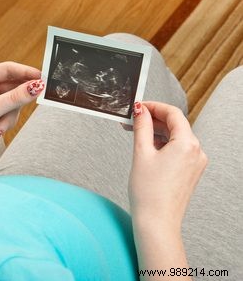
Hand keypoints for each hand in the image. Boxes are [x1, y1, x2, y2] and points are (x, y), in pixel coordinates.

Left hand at [0, 62, 43, 169]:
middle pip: (13, 87)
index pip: (7, 69)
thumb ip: (15, 98)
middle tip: (22, 108)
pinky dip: (5, 124)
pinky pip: (10, 114)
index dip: (25, 72)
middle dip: (14, 104)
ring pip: (14, 103)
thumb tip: (36, 86)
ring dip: (8, 118)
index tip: (42, 77)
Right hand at [129, 101, 206, 230]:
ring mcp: (195, 162)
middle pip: (175, 124)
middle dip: (153, 119)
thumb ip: (142, 127)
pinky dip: (163, 144)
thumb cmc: (149, 193)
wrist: (157, 221)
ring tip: (136, 133)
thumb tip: (140, 111)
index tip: (138, 106)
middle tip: (132, 119)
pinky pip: (178, 149)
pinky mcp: (190, 171)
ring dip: (157, 131)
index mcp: (187, 144)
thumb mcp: (141, 153)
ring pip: (176, 137)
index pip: (173, 114)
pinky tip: (147, 146)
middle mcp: (196, 152)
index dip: (154, 106)